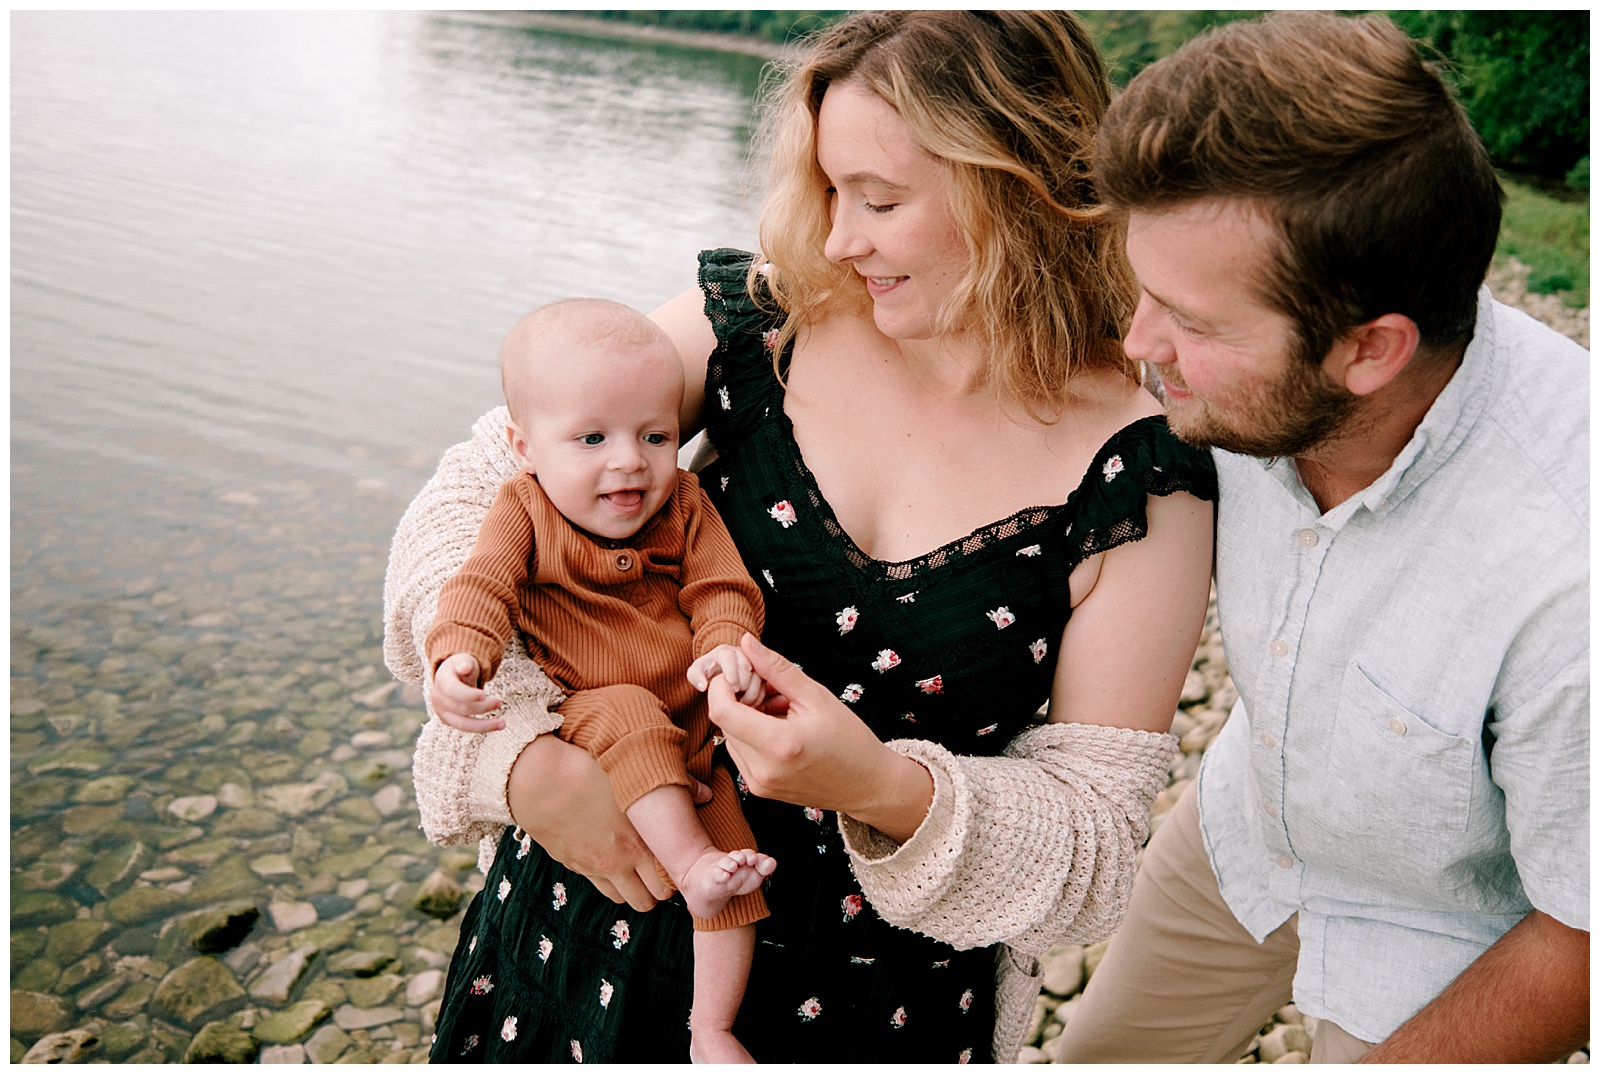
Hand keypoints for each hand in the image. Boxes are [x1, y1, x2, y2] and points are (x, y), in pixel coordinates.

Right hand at [430, 653, 504, 731]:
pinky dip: (482, 727)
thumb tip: (465, 667)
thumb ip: (465, 662)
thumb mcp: (464, 660)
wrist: (453, 676)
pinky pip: (466, 727)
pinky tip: (496, 725)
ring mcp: (442, 712)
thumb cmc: (462, 667)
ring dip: (484, 725)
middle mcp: (438, 698)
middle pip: (461, 708)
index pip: (452, 691)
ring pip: (463, 724)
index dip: (468, 695)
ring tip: (503, 723)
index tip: (484, 695)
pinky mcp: (449, 721)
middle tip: (499, 702)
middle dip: (482, 707)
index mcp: (441, 681)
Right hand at [507, 735, 710, 910]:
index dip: (678, 878)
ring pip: (624, 900)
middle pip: (650, 900)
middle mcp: (619, 863)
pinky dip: (611, 882)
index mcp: (639, 844)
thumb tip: (707, 793)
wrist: (539, 782)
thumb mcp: (635, 777)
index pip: (669, 884)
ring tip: (640, 870)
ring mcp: (595, 868)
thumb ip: (679, 785)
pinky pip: (600, 888)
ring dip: (635, 890)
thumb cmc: (590, 772)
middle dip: (660, 890)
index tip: (679, 863)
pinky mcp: (575, 865)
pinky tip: (613, 862)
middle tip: (663, 871)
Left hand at [687, 643, 765, 704]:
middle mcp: (740, 654)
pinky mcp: (761, 674)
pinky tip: (751, 705)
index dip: (732, 672)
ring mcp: (753, 663)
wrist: (719, 673)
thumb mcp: (696, 673)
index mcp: (724, 652)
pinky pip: (765, 684)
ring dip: (753, 691)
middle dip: (744, 683)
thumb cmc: (706, 672)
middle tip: (739, 697)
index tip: (733, 688)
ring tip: (743, 703)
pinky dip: (759, 696)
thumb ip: (695, 677)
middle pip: (748, 665)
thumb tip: (702, 686)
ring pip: (759, 675)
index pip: (729, 658)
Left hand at [707, 634, 933, 841]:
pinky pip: (741, 753)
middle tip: (773, 691)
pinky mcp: (760, 790)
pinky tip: (780, 729)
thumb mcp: (816, 696)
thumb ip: (776, 669)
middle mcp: (762, 770)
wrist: (866, 785)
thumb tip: (746, 643)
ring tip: (782, 711)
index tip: (744, 673)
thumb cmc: (849, 739)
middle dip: (739, 698)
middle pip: (724, 722)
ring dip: (745, 717)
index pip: (721, 710)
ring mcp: (759, 784)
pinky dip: (752, 735)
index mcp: (778, 745)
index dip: (722, 685)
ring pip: (730, 737)